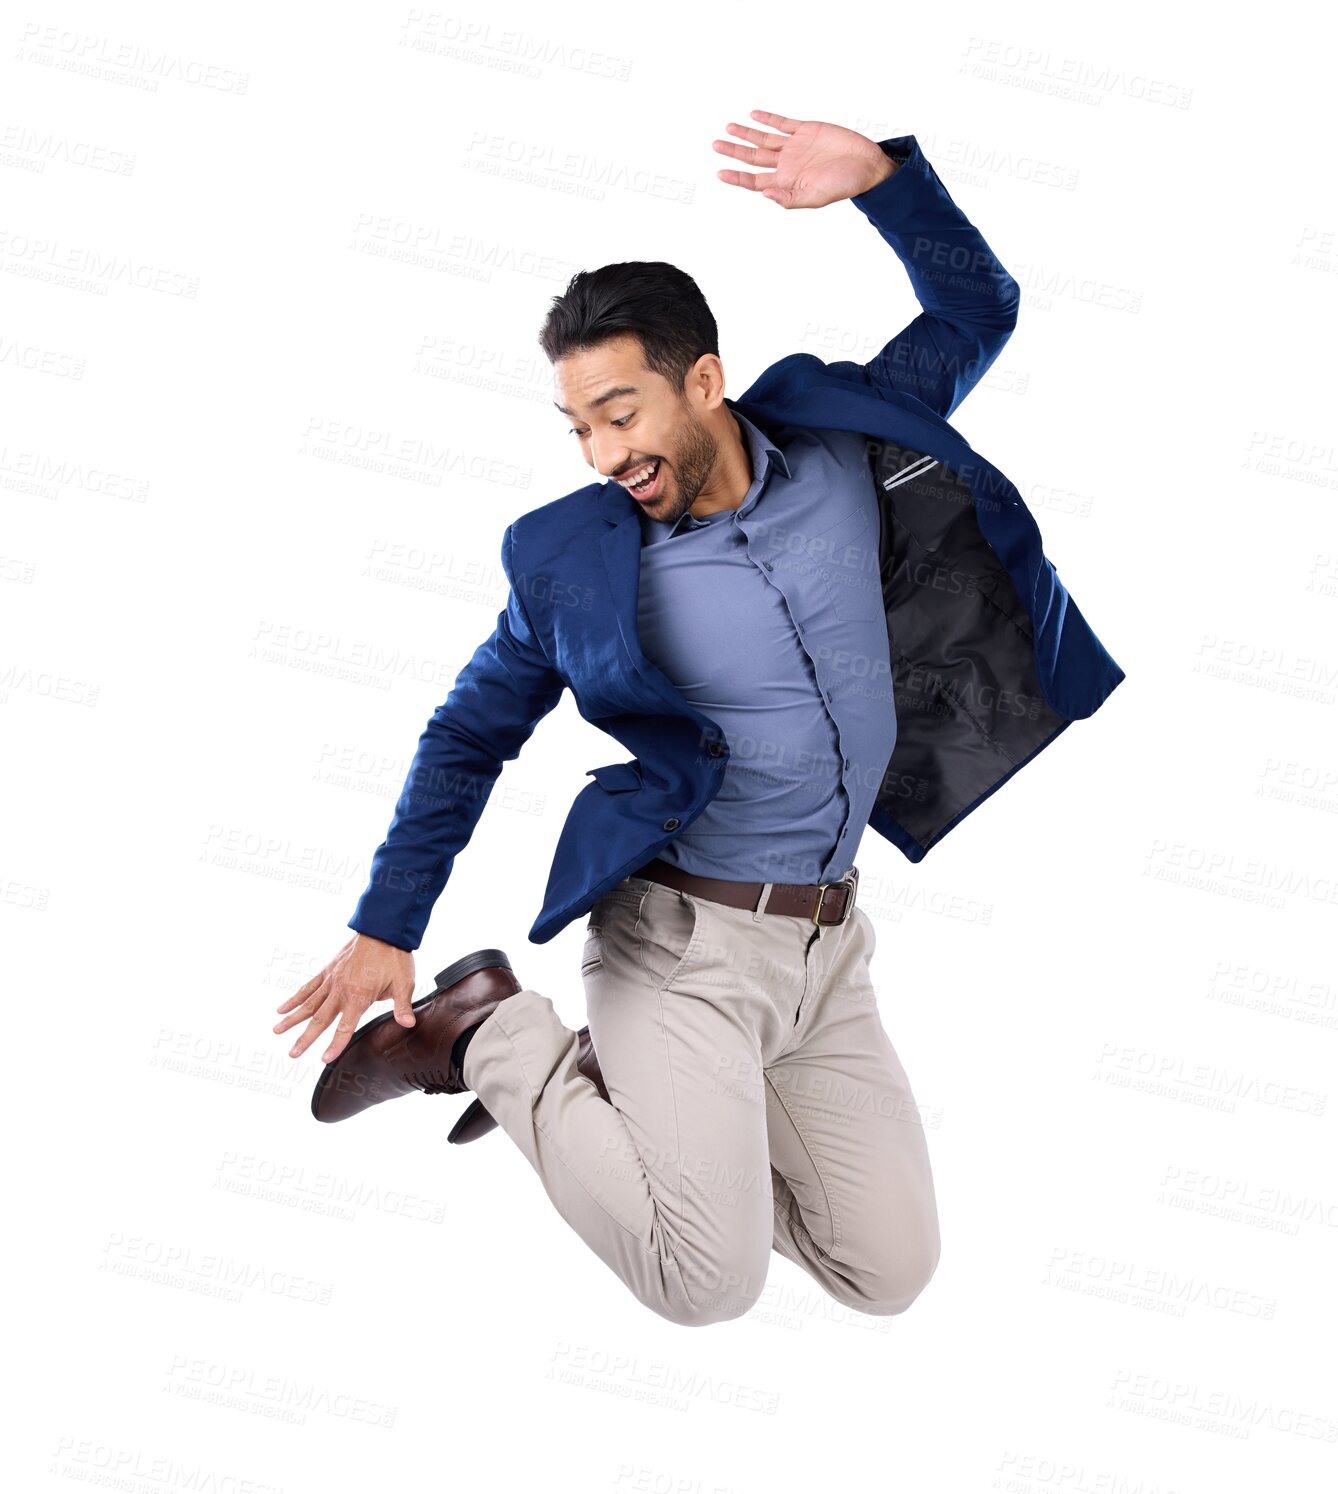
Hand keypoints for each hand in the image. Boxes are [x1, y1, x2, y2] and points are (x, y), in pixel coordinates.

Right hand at [274, 933, 416, 1063]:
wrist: (383, 929)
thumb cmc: (394, 957)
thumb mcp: (403, 983)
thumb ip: (402, 1006)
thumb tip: (408, 1024)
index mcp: (359, 997)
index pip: (345, 1028)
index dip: (335, 1045)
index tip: (324, 1060)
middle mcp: (341, 991)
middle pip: (320, 1019)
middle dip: (305, 1038)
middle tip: (292, 1054)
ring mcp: (332, 980)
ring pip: (309, 1003)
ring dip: (292, 1018)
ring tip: (276, 1031)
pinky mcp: (328, 971)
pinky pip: (308, 987)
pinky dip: (295, 998)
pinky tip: (282, 1008)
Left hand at [712, 110, 894, 208]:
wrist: (866, 165)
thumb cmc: (844, 185)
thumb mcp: (815, 198)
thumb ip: (789, 198)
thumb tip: (764, 194)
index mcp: (787, 182)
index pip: (755, 180)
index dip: (737, 177)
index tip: (720, 173)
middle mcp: (787, 164)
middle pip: (754, 157)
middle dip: (735, 151)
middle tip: (716, 145)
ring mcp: (796, 146)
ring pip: (764, 139)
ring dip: (746, 134)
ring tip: (729, 128)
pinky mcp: (807, 130)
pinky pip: (783, 123)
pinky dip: (768, 119)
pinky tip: (754, 116)